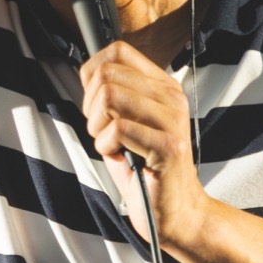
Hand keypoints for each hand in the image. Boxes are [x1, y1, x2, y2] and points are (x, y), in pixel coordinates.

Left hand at [79, 40, 205, 243]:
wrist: (174, 211)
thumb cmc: (144, 168)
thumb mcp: (126, 123)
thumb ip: (112, 95)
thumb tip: (88, 72)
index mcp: (162, 86)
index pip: (118, 51)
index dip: (92, 73)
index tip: (95, 103)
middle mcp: (171, 97)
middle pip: (107, 74)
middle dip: (90, 105)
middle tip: (101, 131)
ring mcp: (172, 119)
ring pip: (110, 96)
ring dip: (97, 126)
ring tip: (110, 144)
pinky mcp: (168, 145)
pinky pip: (117, 128)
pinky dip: (105, 145)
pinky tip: (119, 157)